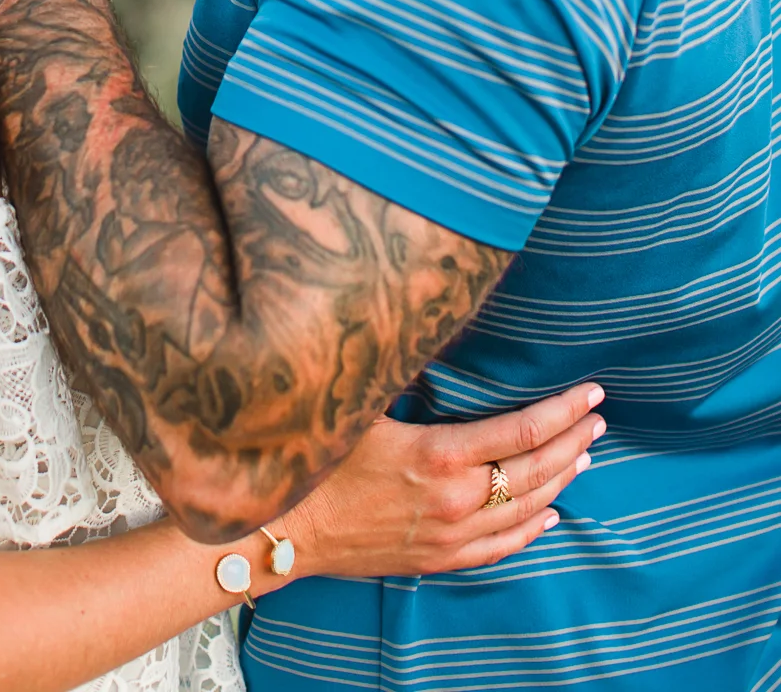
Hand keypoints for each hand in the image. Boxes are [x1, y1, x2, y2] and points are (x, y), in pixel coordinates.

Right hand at [280, 382, 604, 578]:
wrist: (289, 530)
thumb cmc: (320, 459)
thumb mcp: (361, 407)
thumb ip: (401, 377)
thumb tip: (425, 329)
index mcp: (440, 455)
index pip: (522, 430)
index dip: (562, 409)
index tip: (590, 392)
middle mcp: (456, 499)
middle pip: (536, 469)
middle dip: (572, 440)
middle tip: (598, 417)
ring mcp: (451, 534)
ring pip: (527, 509)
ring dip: (561, 480)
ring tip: (584, 455)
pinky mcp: (440, 558)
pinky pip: (502, 546)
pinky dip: (532, 529)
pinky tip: (551, 514)